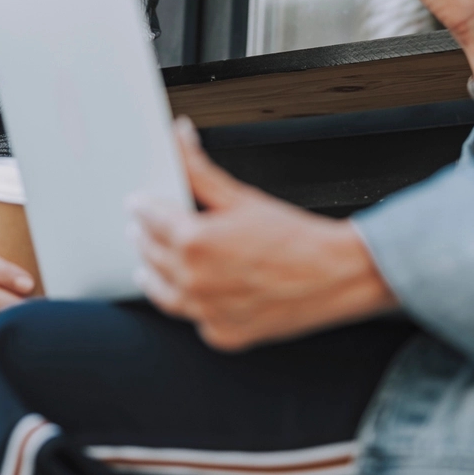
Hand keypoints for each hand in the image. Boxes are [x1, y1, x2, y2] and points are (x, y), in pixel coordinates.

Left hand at [130, 118, 396, 350]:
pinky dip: (187, 302)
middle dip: (143, 236)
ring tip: (147, 264)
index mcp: (195, 241)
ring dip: (152, 273)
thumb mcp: (242, 196)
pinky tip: (189, 289)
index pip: (149, 218)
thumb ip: (200, 169)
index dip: (141, 206)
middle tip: (140, 226)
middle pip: (149, 254)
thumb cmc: (296, 237)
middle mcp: (195, 280)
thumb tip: (180, 140)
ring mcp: (207, 312)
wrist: (335, 274)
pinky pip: (192, 318)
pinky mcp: (223, 333)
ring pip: (162, 292)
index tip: (137, 202)